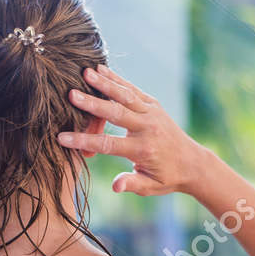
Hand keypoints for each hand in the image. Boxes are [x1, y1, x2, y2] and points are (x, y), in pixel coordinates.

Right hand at [57, 65, 209, 196]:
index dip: (84, 140)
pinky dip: (116, 79)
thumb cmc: (167, 178)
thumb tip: (115, 186)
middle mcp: (147, 128)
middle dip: (92, 104)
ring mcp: (151, 113)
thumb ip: (131, 184)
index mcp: (143, 149)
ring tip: (85, 72)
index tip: (62, 138)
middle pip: (115, 113)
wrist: (193, 163)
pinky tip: (100, 69)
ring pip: (125, 96)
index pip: (108, 144)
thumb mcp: (150, 186)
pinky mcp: (153, 104)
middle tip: (71, 94)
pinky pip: (132, 90)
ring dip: (104, 83)